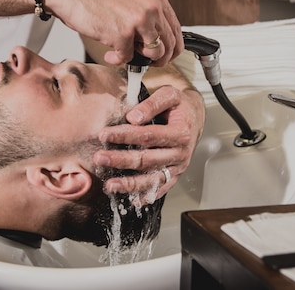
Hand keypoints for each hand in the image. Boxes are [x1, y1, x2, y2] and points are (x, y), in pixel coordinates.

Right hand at [48, 0, 183, 66]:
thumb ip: (147, 14)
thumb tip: (156, 41)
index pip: (176, 30)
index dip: (171, 48)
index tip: (162, 56)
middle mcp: (152, 7)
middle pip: (169, 45)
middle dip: (158, 59)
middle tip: (145, 62)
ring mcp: (138, 20)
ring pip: (155, 53)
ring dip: (140, 60)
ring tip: (123, 55)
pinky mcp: (122, 33)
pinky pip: (128, 58)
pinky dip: (117, 60)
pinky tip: (109, 54)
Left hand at [94, 86, 204, 204]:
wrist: (194, 117)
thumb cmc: (179, 106)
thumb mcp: (170, 94)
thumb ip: (152, 103)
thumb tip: (133, 117)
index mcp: (180, 133)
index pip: (148, 136)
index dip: (125, 136)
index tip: (104, 134)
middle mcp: (180, 153)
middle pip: (147, 159)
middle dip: (121, 160)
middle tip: (99, 158)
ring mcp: (178, 167)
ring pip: (153, 179)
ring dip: (130, 184)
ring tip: (110, 185)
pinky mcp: (175, 176)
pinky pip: (161, 189)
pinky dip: (146, 195)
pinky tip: (131, 199)